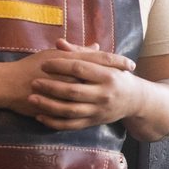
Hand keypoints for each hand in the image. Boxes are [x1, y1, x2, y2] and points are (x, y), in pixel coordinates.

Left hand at [15, 38, 141, 129]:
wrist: (135, 100)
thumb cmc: (116, 76)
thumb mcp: (106, 63)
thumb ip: (81, 53)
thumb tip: (59, 43)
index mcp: (108, 75)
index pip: (80, 68)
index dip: (60, 66)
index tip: (44, 64)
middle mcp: (104, 94)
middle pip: (73, 91)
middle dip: (51, 87)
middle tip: (33, 82)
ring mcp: (99, 110)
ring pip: (70, 110)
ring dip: (49, 106)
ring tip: (32, 99)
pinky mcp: (94, 122)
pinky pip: (71, 125)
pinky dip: (54, 123)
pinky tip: (40, 117)